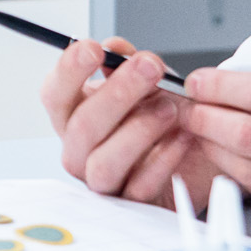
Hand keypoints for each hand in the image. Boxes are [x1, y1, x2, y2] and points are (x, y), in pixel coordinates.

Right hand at [49, 38, 212, 206]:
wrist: (195, 156)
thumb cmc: (161, 117)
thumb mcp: (149, 83)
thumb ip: (130, 65)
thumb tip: (117, 47)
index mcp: (74, 115)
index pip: (55, 94)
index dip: (69, 71)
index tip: (93, 49)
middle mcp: (80, 150)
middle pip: (82, 127)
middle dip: (118, 93)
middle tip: (149, 67)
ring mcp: (103, 180)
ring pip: (103, 162)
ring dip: (138, 131)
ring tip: (169, 108)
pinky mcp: (132, 202)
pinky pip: (140, 186)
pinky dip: (163, 159)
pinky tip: (182, 137)